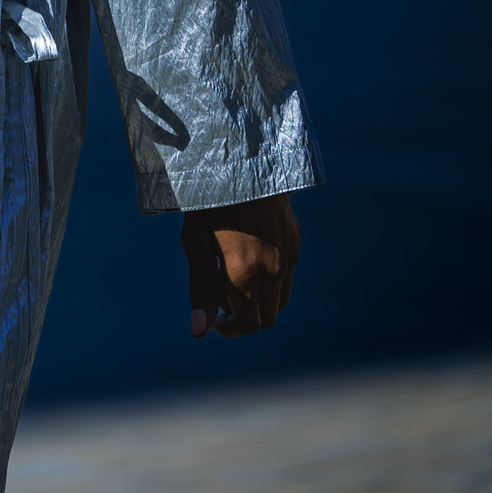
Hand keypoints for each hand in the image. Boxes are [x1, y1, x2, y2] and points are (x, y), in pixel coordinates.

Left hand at [180, 193, 298, 338]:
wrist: (240, 160)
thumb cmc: (209, 202)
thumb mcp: (195, 244)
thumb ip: (200, 290)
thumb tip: (200, 332)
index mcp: (245, 274)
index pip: (249, 325)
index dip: (231, 329)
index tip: (217, 320)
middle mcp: (273, 270)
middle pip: (267, 318)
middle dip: (246, 318)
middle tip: (224, 300)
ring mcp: (289, 256)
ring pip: (280, 300)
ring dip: (261, 302)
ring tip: (237, 278)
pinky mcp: (295, 242)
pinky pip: (288, 276)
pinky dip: (272, 281)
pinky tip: (251, 256)